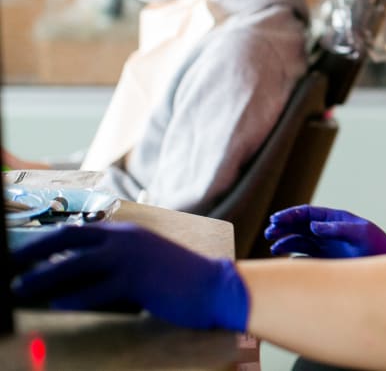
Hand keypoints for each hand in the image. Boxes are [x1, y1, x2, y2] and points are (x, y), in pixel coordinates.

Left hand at [11, 223, 247, 330]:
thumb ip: (112, 264)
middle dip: (32, 253)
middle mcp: (125, 239)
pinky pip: (99, 289)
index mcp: (125, 232)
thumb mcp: (143, 262)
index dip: (42, 242)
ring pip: (76, 264)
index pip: (74, 230)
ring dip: (43, 277)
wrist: (215, 285)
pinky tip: (58, 304)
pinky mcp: (139, 280)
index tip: (19, 256)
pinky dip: (76, 297)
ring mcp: (132, 257)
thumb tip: (70, 278)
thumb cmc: (178, 279)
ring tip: (19, 289)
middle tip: (8, 268)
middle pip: (68, 239)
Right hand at [265, 204, 385, 257]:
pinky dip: (294, 259)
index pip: (307, 213)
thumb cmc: (377, 243)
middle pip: (299, 227)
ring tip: (274, 248)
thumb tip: (313, 226)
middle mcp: (326, 232)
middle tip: (269, 232)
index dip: (291, 215)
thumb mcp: (360, 232)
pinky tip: (287, 261)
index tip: (276, 219)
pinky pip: (305, 259)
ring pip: (298, 242)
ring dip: (285, 243)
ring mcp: (325, 247)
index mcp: (333, 219)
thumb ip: (337, 228)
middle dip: (283, 228)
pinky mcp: (326, 263)